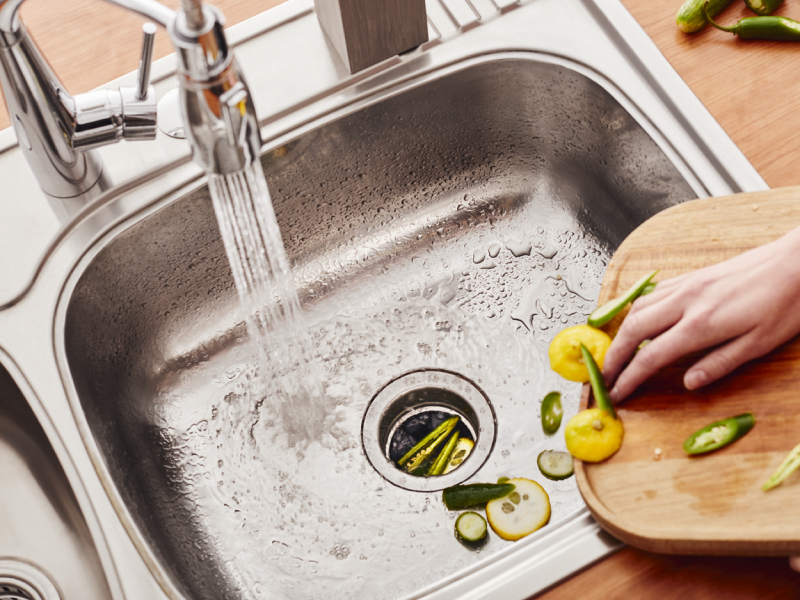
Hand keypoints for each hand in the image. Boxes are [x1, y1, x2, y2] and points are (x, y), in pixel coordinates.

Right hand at [603, 226, 799, 401]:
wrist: (798, 261)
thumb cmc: (786, 303)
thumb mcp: (759, 343)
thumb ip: (719, 363)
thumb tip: (688, 383)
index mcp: (701, 324)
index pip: (650, 356)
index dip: (629, 377)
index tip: (617, 392)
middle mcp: (685, 302)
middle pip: (632, 330)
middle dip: (612, 356)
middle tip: (604, 376)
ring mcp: (686, 286)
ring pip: (637, 308)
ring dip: (621, 333)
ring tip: (617, 353)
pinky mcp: (692, 276)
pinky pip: (652, 293)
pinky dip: (637, 310)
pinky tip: (640, 321)